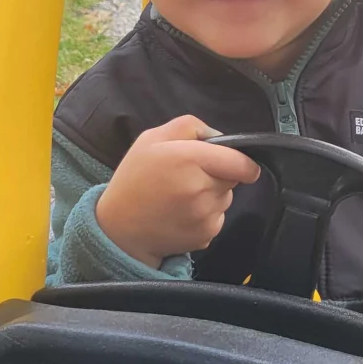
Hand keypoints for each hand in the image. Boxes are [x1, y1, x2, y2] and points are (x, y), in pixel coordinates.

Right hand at [95, 115, 260, 267]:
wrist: (119, 228)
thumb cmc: (135, 178)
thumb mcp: (152, 138)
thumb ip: (189, 127)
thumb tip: (219, 137)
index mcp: (188, 160)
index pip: (241, 163)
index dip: (243, 161)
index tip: (235, 162)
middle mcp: (200, 190)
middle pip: (234, 179)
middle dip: (220, 174)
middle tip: (191, 177)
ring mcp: (204, 216)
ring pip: (226, 199)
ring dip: (213, 195)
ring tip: (183, 196)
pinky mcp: (206, 236)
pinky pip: (218, 218)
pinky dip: (207, 215)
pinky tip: (183, 214)